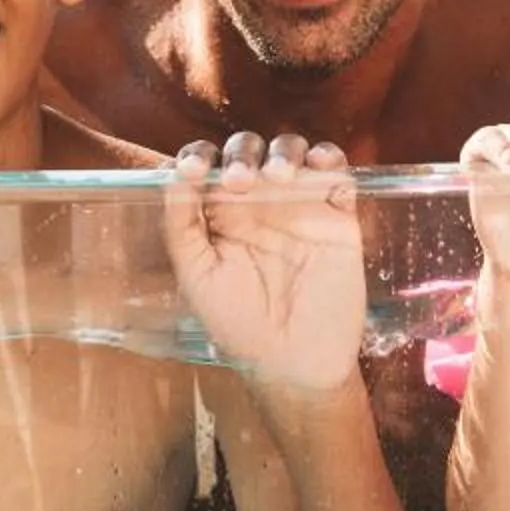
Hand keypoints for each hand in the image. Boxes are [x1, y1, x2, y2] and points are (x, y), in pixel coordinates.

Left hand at [163, 133, 366, 392]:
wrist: (296, 361)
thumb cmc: (239, 324)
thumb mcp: (198, 279)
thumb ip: (181, 228)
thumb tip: (172, 176)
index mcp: (218, 213)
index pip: (206, 166)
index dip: (198, 156)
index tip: (193, 170)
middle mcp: (257, 201)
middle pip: (248, 150)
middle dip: (242, 154)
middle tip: (240, 182)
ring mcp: (298, 204)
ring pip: (291, 151)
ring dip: (283, 152)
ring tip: (278, 177)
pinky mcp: (337, 214)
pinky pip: (336, 171)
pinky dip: (329, 158)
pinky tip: (319, 165)